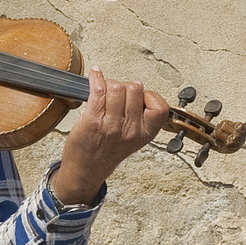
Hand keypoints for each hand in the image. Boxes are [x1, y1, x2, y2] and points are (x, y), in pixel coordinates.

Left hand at [52, 69, 172, 205]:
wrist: (85, 170)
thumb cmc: (105, 153)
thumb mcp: (133, 139)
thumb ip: (139, 117)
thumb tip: (136, 87)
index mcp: (145, 133)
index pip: (160, 106)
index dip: (148, 95)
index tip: (138, 97)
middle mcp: (130, 129)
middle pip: (135, 89)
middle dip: (125, 86)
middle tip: (116, 94)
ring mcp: (111, 124)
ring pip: (117, 87)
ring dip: (109, 85)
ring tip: (104, 92)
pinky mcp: (93, 120)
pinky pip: (98, 90)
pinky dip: (96, 77)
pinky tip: (95, 74)